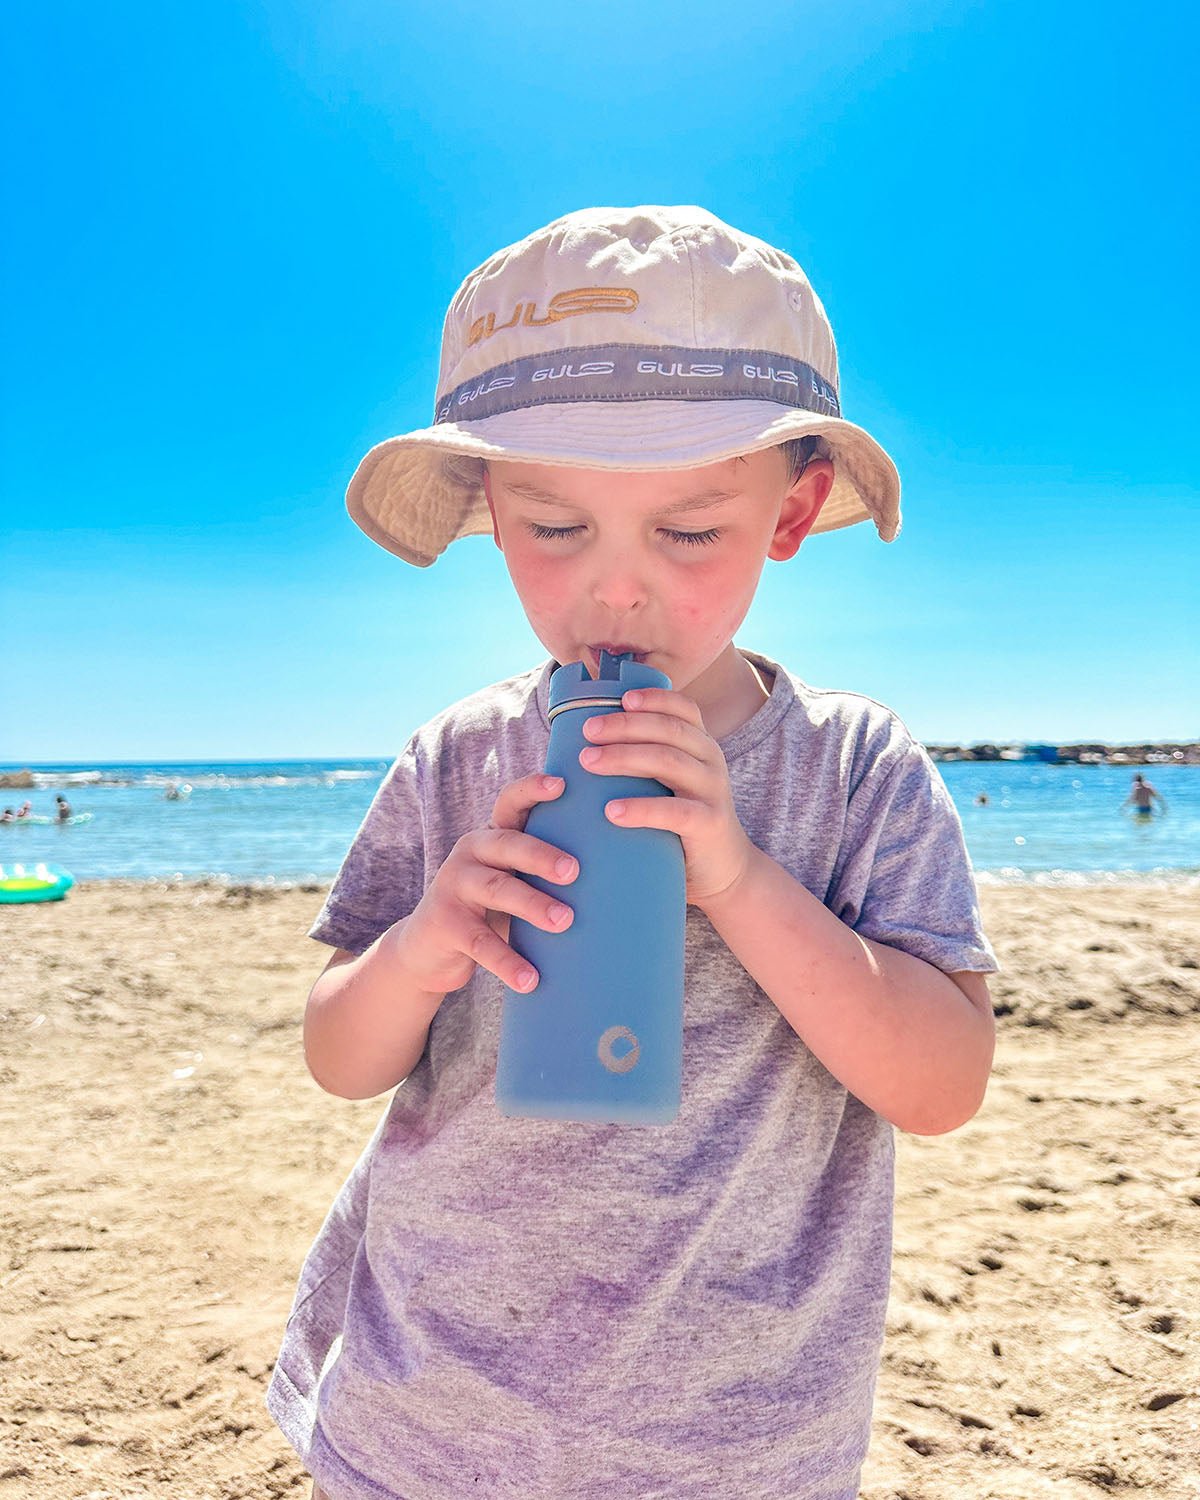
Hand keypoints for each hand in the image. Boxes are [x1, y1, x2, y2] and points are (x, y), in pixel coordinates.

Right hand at [395, 773, 578, 995]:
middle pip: (507, 844)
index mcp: (492, 835)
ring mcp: (454, 885)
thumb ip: (545, 869)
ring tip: (564, 922)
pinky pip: (480, 942)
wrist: (429, 949)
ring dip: (532, 905)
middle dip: (542, 855)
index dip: (533, 790)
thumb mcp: (512, 880)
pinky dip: (507, 961)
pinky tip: (531, 980)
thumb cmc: (489, 909)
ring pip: (497, 890)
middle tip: (575, 871)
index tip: (562, 783)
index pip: (511, 803)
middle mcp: (470, 851)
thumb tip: (623, 870)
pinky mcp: (445, 923)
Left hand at [578, 687, 754, 906]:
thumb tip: (584, 745)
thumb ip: (644, 762)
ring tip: (588, 762)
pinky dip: (642, 808)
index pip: (682, 708)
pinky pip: (675, 811)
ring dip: (625, 757)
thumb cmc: (680, 822)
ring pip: (668, 761)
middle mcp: (710, 760)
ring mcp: (712, 791)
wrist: (724, 870)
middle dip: (625, 725)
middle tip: (587, 731)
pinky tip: (612, 811)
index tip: (621, 698)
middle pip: (668, 730)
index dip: (654, 698)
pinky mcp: (709, 824)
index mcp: (700, 744)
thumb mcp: (669, 783)